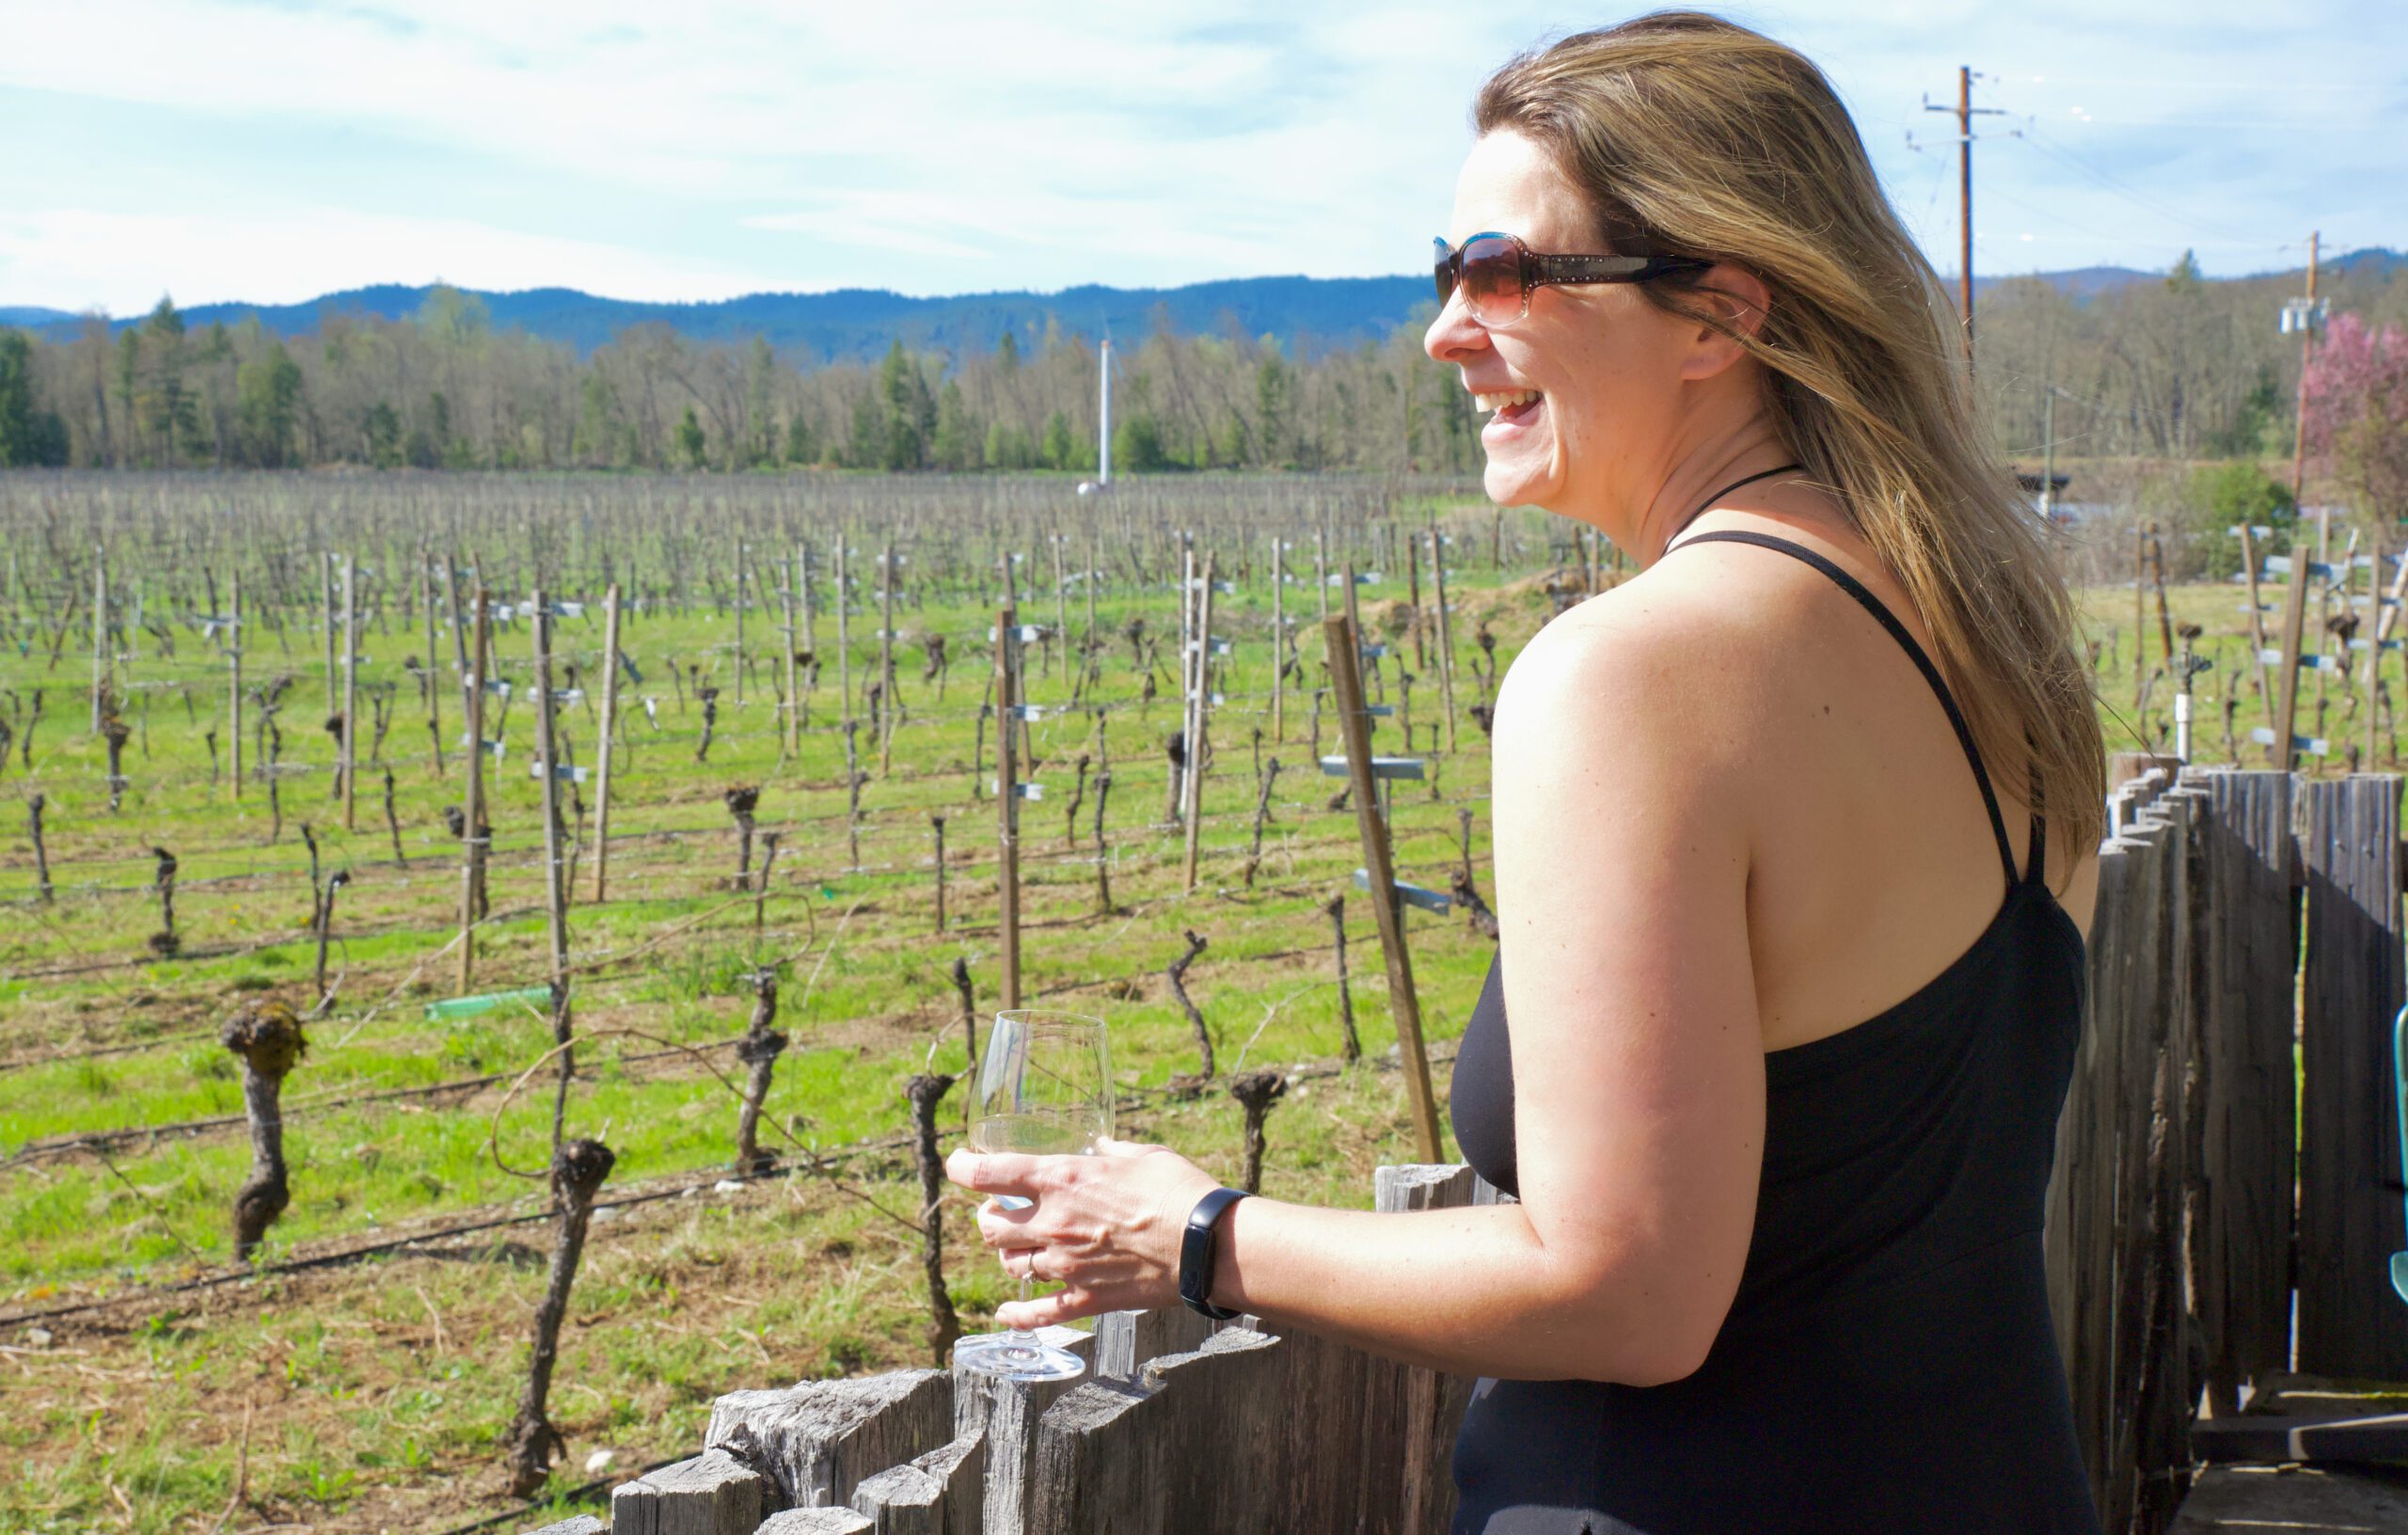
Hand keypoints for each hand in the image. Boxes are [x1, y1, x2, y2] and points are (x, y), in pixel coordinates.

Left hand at [944, 1136, 1223, 1327]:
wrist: (1207, 1244)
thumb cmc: (1179, 1190)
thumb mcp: (1140, 1154)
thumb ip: (1108, 1152)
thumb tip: (1096, 1150)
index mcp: (1062, 1178)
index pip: (988, 1173)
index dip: (962, 1167)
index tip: (957, 1164)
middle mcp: (1054, 1223)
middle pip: (990, 1228)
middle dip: (989, 1219)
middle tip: (1000, 1213)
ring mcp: (1067, 1265)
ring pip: (1010, 1266)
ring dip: (1009, 1256)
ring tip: (1018, 1250)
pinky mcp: (1087, 1298)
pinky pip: (1038, 1313)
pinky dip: (1016, 1315)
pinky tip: (1004, 1314)